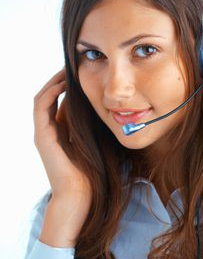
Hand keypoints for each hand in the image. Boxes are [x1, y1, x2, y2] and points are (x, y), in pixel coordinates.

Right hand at [33, 67, 91, 202]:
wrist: (80, 194)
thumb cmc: (91, 171)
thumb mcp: (94, 141)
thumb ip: (93, 125)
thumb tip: (105, 105)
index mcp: (60, 130)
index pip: (60, 100)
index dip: (69, 84)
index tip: (83, 71)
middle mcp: (49, 129)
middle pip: (49, 95)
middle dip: (60, 78)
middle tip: (73, 64)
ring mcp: (42, 132)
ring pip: (42, 98)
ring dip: (53, 81)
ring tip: (66, 68)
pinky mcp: (41, 137)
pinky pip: (41, 108)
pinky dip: (50, 93)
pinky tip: (62, 84)